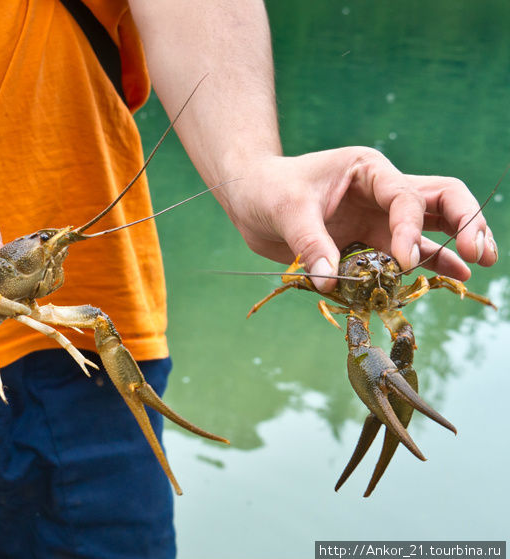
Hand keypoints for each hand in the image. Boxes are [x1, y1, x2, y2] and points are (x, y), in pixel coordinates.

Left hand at [217, 147, 497, 290]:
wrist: (249, 198)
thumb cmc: (267, 188)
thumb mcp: (286, 209)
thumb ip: (310, 244)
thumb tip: (329, 283)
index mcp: (369, 170)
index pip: (405, 197)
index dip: (411, 229)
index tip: (404, 260)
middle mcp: (382, 192)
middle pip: (441, 199)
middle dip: (465, 222)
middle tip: (479, 253)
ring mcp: (378, 218)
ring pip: (432, 226)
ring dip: (454, 244)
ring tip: (477, 265)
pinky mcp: (368, 242)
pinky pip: (406, 253)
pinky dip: (429, 264)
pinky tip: (453, 278)